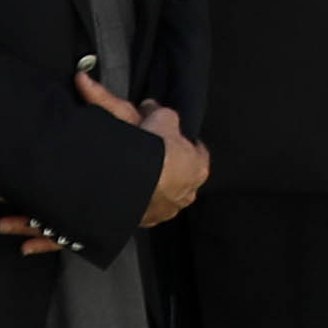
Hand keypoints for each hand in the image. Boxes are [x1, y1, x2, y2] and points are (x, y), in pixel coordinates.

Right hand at [77, 66, 210, 226]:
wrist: (132, 180)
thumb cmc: (155, 149)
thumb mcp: (163, 118)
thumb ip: (164, 115)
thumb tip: (153, 107)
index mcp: (199, 168)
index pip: (197, 153)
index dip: (185, 144)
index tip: (174, 138)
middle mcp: (187, 193)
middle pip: (180, 177)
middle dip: (168, 167)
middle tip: (152, 155)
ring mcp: (166, 210)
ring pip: (162, 195)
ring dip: (153, 185)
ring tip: (137, 173)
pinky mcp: (146, 220)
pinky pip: (144, 207)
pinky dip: (138, 198)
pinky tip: (128, 188)